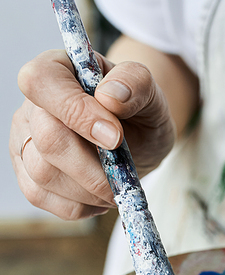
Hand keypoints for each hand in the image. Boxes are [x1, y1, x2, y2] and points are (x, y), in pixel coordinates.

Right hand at [9, 49, 174, 219]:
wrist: (138, 137)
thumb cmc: (138, 109)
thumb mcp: (150, 92)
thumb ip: (136, 83)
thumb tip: (110, 95)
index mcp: (56, 69)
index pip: (41, 82)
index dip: (75, 112)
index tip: (115, 137)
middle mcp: (32, 105)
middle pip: (47, 140)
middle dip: (92, 167)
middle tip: (123, 176)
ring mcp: (24, 141)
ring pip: (42, 174)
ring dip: (88, 190)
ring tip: (115, 186)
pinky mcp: (27, 174)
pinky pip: (41, 197)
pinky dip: (78, 205)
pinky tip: (98, 196)